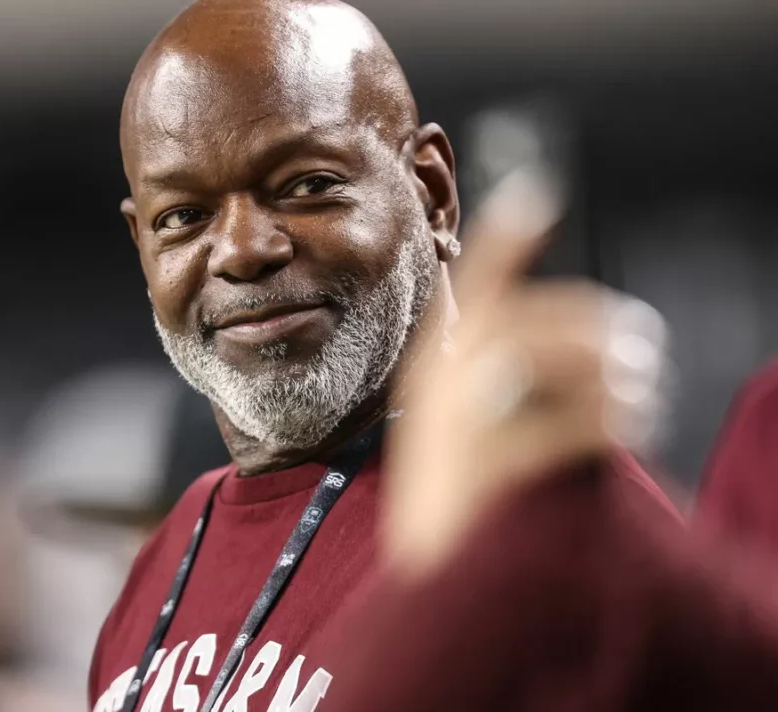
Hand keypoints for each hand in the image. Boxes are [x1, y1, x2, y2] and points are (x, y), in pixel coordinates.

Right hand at [385, 167, 667, 575]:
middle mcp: (439, 387)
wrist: (429, 592)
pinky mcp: (486, 471)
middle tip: (644, 344)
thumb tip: (566, 355)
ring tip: (646, 391)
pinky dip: (608, 419)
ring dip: (614, 371)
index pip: (469, 288)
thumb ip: (495, 388)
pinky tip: (631, 424)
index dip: (504, 238)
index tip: (540, 194)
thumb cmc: (453, 511)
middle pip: (528, 321)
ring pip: (551, 363)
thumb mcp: (460, 437)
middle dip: (596, 324)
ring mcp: (458, 428)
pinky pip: (566, 424)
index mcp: (433, 370)